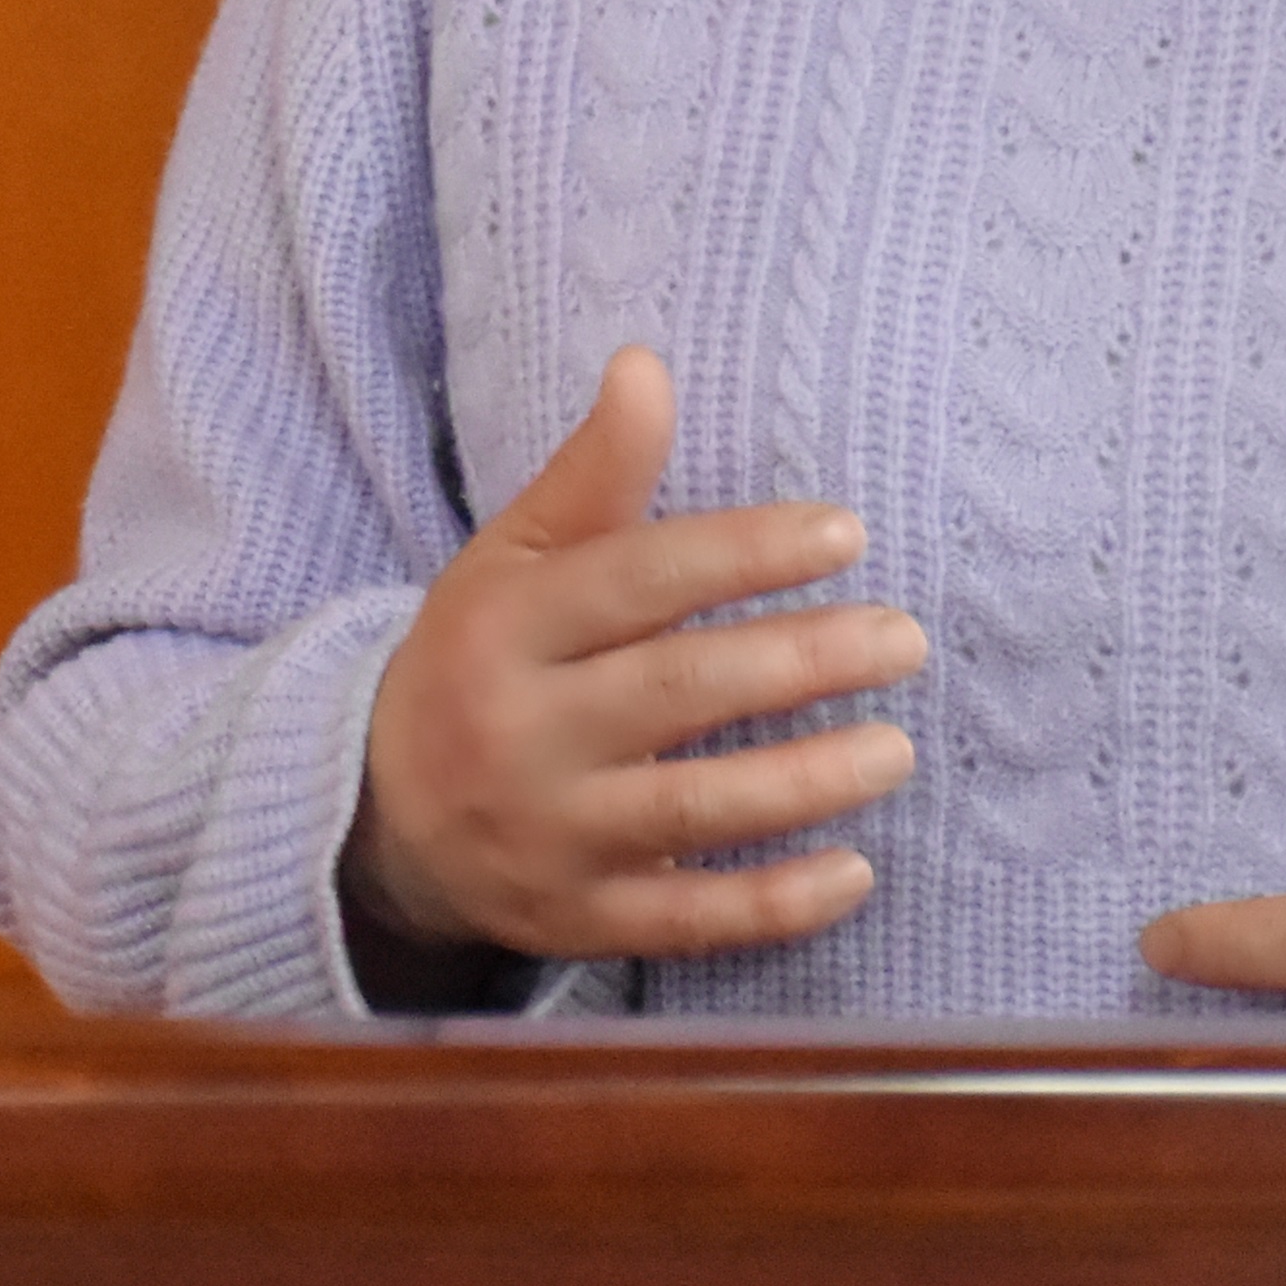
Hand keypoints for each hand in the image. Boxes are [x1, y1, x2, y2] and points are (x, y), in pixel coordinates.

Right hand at [344, 346, 926, 972]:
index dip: (743, 553)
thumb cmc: (480, 657)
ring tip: (897, 748)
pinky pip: (686, 922)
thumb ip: (592, 473)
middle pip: (676, 692)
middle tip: (904, 638)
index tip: (845, 533)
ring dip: (805, 782)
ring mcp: (548, 836)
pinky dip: (774, 906)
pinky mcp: (576, 921)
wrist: (381, 813)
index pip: (638, 580)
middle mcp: (521, 732)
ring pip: (691, 811)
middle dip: (800, 663)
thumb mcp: (512, 557)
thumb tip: (646, 363)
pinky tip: (857, 873)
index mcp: (505, 625)